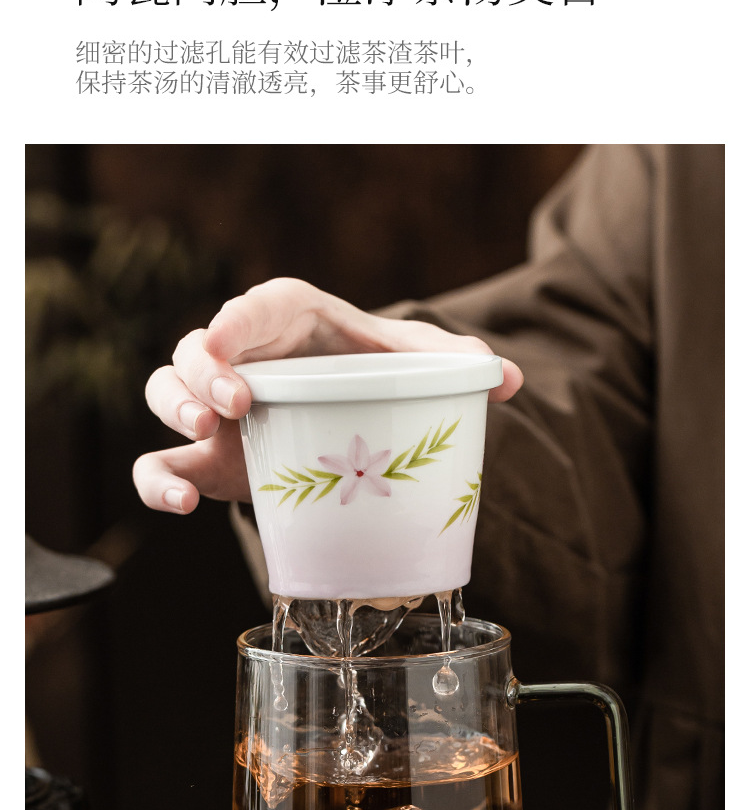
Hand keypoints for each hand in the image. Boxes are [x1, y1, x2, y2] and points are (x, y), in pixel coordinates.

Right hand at [132, 278, 523, 512]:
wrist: (356, 410)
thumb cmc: (378, 369)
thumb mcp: (419, 360)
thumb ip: (458, 364)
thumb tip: (508, 380)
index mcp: (290, 318)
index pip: (256, 305)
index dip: (237, 319)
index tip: (229, 341)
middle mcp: (242, 356)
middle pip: (195, 347)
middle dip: (202, 371)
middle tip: (235, 401)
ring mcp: (216, 406)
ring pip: (164, 392)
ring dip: (173, 410)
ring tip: (201, 433)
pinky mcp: (205, 454)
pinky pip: (160, 461)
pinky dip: (157, 480)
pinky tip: (179, 504)